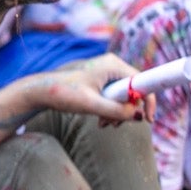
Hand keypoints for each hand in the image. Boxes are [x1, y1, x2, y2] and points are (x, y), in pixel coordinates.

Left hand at [32, 53, 154, 124]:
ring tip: (104, 123)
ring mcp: (107, 73)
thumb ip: (115, 111)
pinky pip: (116, 97)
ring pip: (125, 96)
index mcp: (112, 65)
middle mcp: (112, 66)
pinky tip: (102, 120)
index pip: (143, 81)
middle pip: (135, 90)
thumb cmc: (63, 94)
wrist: (41, 91)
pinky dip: (111, 110)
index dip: (149, 100)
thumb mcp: (91, 105)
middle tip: (115, 124)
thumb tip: (138, 116)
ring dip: (118, 113)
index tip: (148, 119)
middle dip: (128, 110)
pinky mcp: (102, 80)